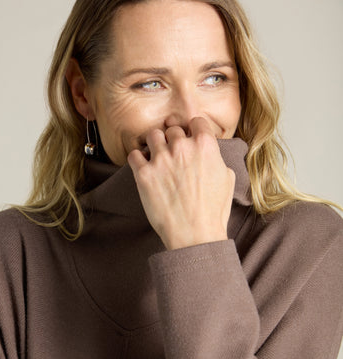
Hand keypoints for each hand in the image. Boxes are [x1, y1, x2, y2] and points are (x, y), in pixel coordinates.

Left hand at [127, 117, 234, 249]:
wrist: (195, 235)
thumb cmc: (213, 211)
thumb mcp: (227, 179)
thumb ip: (217, 158)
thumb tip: (211, 153)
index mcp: (205, 145)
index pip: (195, 121)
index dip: (192, 130)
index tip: (189, 139)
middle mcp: (182, 147)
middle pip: (172, 129)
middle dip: (173, 140)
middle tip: (173, 155)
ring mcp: (161, 159)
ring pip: (152, 136)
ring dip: (154, 145)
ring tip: (157, 159)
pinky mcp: (144, 174)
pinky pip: (134, 155)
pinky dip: (138, 160)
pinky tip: (144, 169)